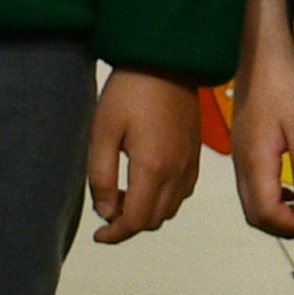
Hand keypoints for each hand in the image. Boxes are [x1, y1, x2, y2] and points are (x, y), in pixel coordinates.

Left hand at [84, 66, 206, 242]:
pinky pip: (182, 194)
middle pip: (153, 220)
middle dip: (128, 224)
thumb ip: (101, 177)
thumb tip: (105, 211)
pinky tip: (145, 183)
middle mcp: (177, 173)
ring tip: (122, 195)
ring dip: (145, 213)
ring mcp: (190, 165)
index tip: (98, 234)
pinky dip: (163, 200)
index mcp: (153, 169)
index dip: (114, 234)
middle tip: (106, 209)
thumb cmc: (130, 90)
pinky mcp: (195, 156)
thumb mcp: (103, 132)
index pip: (135, 221)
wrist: (167, 60)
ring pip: (169, 210)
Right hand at [230, 0, 293, 237]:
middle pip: (255, 216)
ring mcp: (239, 158)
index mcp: (256, 163)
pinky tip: (291, 189)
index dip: (292, 225)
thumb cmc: (285, 87)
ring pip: (251, 204)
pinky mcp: (243, 149)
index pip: (267, 213)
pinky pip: (251, 188)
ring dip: (277, 214)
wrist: (260, 56)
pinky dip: (270, 199)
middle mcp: (242, 166)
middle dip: (284, 227)